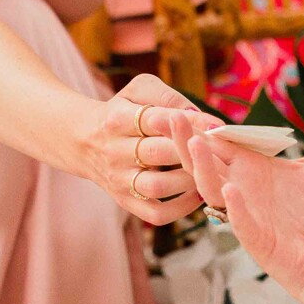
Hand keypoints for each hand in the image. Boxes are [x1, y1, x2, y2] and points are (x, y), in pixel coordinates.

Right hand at [88, 74, 221, 224]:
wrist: (83, 140)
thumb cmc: (122, 111)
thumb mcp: (138, 91)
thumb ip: (170, 99)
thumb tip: (205, 120)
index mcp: (117, 118)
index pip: (155, 120)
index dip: (188, 124)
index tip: (216, 127)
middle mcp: (114, 150)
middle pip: (158, 153)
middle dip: (192, 152)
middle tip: (220, 151)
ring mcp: (118, 179)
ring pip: (157, 186)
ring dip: (188, 180)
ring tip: (210, 172)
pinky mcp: (124, 201)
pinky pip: (155, 213)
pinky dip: (180, 208)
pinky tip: (198, 194)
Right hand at [180, 90, 303, 303]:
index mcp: (247, 169)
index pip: (217, 143)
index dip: (199, 126)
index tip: (181, 104)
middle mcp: (238, 189)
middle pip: (202, 163)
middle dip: (186, 141)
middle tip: (173, 116)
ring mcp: (243, 214)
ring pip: (211, 190)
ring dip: (203, 169)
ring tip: (196, 144)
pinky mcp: (257, 240)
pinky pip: (239, 223)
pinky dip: (235, 206)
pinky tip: (230, 189)